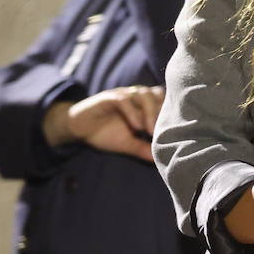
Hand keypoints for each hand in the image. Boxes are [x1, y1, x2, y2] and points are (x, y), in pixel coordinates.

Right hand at [42, 85, 163, 161]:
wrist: (79, 129)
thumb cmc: (105, 133)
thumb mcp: (127, 144)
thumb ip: (144, 149)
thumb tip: (161, 160)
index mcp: (143, 104)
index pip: (164, 100)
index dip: (171, 112)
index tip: (174, 131)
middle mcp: (135, 96)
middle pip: (158, 94)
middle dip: (163, 112)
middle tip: (163, 132)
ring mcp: (122, 95)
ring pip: (144, 94)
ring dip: (150, 112)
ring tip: (150, 131)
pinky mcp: (108, 98)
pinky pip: (124, 100)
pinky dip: (132, 112)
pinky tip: (136, 127)